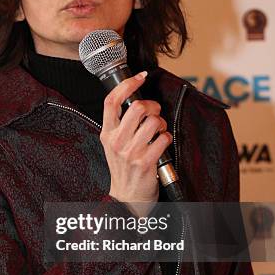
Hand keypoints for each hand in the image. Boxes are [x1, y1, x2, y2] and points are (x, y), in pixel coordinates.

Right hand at [100, 71, 172, 214]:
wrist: (126, 198)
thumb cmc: (123, 168)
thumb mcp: (113, 144)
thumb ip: (120, 124)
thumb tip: (136, 99)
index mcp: (107, 133)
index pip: (112, 101)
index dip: (127, 84)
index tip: (140, 77)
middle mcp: (117, 141)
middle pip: (137, 107)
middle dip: (152, 106)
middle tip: (154, 113)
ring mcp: (131, 152)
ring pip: (154, 121)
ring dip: (162, 123)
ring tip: (159, 132)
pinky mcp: (146, 162)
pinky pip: (164, 138)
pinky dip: (167, 138)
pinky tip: (162, 144)